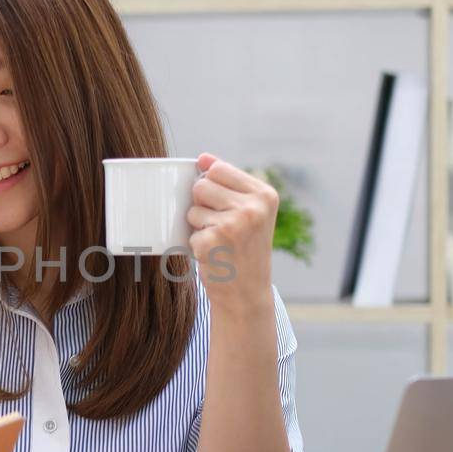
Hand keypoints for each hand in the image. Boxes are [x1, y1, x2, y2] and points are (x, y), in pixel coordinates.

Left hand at [187, 153, 278, 315]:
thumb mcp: (248, 212)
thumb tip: (203, 157)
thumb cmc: (244, 249)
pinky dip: (196, 246)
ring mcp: (233, 224)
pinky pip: (188, 232)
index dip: (212, 187)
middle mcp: (252, 208)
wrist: (247, 294)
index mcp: (264, 195)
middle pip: (200, 186)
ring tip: (219, 243)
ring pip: (192, 209)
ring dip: (199, 227)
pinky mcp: (213, 242)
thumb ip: (227, 183)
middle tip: (221, 229)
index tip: (226, 208)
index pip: (218, 169)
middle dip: (203, 207)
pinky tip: (215, 256)